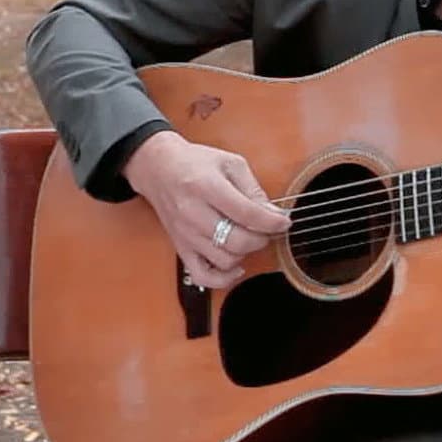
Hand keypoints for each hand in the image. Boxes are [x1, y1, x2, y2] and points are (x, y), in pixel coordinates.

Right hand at [121, 130, 289, 288]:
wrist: (157, 168)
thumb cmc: (194, 163)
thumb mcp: (230, 163)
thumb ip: (253, 189)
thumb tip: (273, 214)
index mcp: (206, 186)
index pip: (247, 213)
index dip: (272, 221)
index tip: (284, 221)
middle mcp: (193, 213)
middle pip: (237, 241)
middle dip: (261, 238)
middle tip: (266, 229)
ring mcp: (185, 234)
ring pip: (225, 260)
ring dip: (244, 253)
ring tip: (247, 237)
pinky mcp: (180, 247)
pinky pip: (203, 276)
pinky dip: (223, 278)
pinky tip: (235, 266)